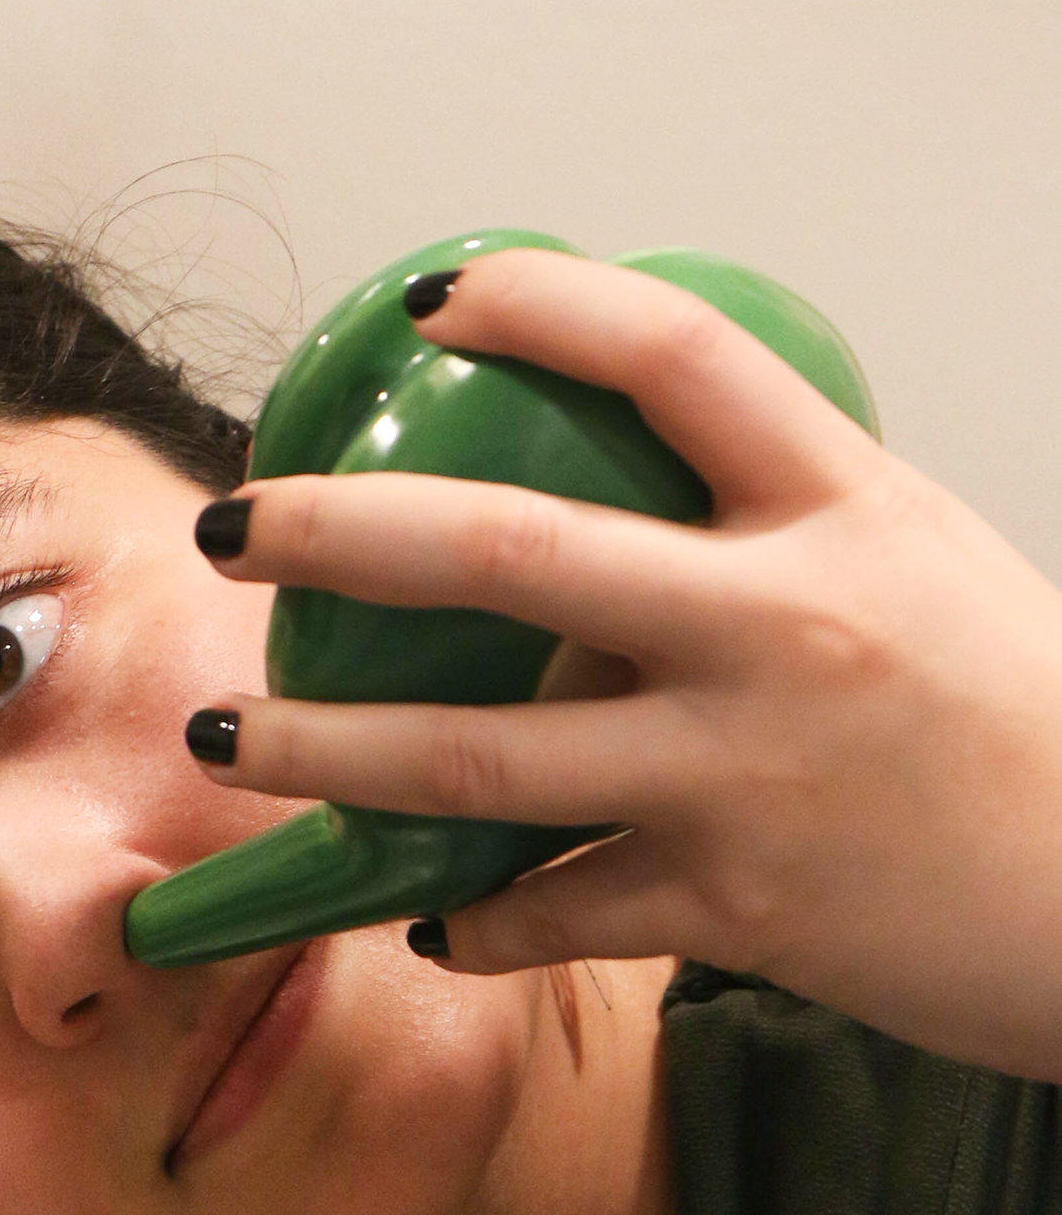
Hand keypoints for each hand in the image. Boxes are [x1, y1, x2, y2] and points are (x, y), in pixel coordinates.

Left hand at [197, 247, 1061, 1081]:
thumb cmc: (1026, 729)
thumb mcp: (920, 570)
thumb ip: (773, 538)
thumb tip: (617, 519)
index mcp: (844, 509)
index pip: (675, 354)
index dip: (543, 304)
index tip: (438, 297)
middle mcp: (782, 625)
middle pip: (510, 551)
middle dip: (340, 531)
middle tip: (236, 522)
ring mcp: (744, 771)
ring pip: (477, 757)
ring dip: (328, 751)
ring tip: (232, 741)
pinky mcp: (728, 908)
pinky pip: (547, 912)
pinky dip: (471, 918)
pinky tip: (424, 912)